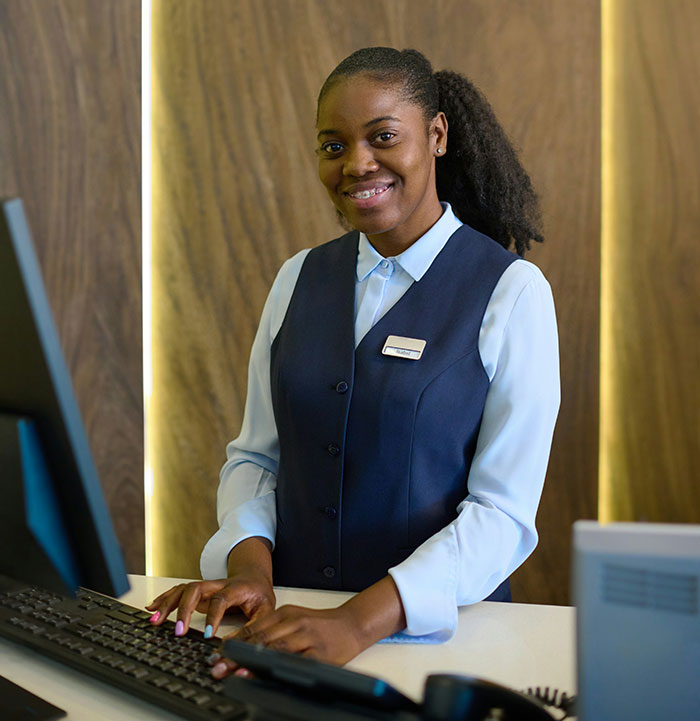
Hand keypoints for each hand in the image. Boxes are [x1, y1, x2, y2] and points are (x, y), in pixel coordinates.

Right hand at [145, 537, 274, 637]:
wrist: (253, 576)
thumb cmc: (259, 594)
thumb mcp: (265, 610)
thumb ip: (254, 627)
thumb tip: (234, 646)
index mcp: (236, 589)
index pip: (221, 599)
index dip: (213, 616)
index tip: (207, 635)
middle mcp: (218, 585)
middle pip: (196, 589)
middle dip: (184, 609)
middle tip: (178, 631)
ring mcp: (206, 587)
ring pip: (184, 589)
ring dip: (168, 603)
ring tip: (155, 621)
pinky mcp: (198, 591)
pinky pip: (179, 591)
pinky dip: (164, 598)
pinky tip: (152, 608)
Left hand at [211, 575, 406, 677]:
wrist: (353, 624)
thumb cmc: (322, 626)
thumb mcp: (294, 620)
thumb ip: (272, 630)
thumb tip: (242, 647)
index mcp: (285, 613)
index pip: (253, 628)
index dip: (233, 643)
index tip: (216, 655)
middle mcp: (294, 622)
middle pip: (260, 640)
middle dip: (236, 656)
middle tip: (218, 667)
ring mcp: (307, 637)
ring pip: (275, 649)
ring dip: (252, 662)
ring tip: (235, 673)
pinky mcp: (319, 654)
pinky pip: (296, 663)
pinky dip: (279, 669)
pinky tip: (268, 676)